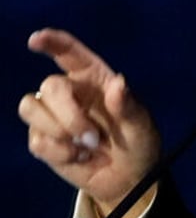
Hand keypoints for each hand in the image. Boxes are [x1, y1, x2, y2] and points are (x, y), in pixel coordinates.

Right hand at [18, 28, 160, 217]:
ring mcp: (54, 116)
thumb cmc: (138, 142)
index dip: (53, 41)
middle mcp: (72, 92)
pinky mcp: (44, 141)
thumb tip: (117, 84)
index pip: (70, 52)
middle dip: (67, 113)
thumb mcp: (141, 125)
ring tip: (87, 146)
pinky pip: (36, 141)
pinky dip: (59, 152)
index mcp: (96, 78)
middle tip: (92, 137)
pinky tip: (79, 157)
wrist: (127, 178)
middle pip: (49, 86)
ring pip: (31, 108)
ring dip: (58, 130)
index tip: (36, 39)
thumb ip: (128, 106)